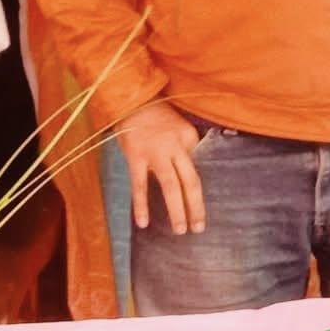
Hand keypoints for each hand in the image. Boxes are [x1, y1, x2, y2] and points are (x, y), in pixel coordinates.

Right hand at [115, 100, 203, 233]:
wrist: (130, 99)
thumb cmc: (155, 115)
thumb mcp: (178, 125)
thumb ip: (185, 147)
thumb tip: (190, 170)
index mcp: (188, 137)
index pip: (197, 166)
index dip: (194, 184)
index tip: (193, 201)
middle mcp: (175, 145)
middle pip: (190, 181)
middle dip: (196, 207)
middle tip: (199, 228)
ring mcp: (155, 152)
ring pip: (170, 186)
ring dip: (177, 210)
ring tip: (180, 230)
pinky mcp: (136, 157)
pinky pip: (140, 185)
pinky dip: (141, 205)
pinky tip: (143, 223)